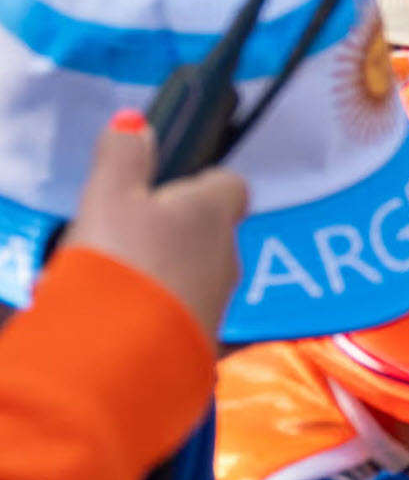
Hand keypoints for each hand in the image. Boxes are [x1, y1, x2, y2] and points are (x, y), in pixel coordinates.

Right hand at [64, 112, 248, 337]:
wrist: (125, 356)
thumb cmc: (121, 263)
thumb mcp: (107, 196)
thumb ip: (122, 156)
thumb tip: (135, 123)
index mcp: (212, 212)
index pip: (231, 185)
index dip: (201, 185)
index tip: (164, 192)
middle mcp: (229, 254)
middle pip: (210, 233)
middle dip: (175, 235)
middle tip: (126, 241)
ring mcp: (221, 301)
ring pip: (198, 275)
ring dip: (167, 274)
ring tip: (119, 283)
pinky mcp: (205, 342)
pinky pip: (185, 314)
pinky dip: (162, 311)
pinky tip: (126, 318)